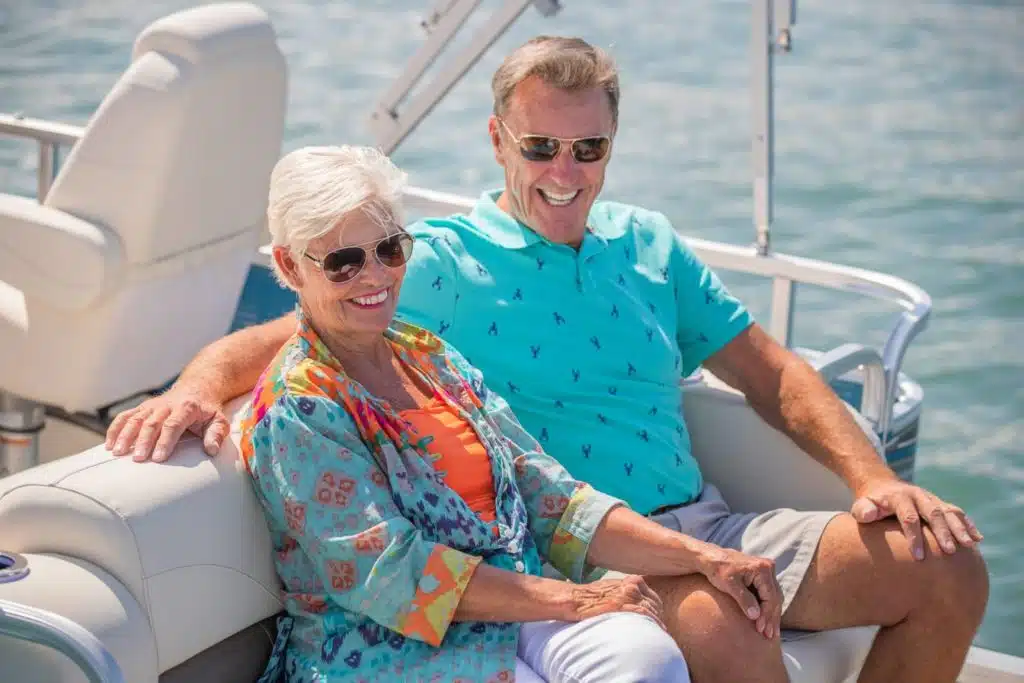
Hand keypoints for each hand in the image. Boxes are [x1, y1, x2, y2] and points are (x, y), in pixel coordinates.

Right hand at [105, 388, 229, 462]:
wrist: (196, 388)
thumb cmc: (207, 410)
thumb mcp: (219, 420)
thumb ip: (216, 434)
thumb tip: (212, 450)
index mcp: (186, 408)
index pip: (173, 424)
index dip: (165, 441)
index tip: (159, 458)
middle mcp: (166, 405)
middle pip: (151, 423)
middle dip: (143, 441)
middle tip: (138, 459)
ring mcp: (151, 405)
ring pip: (135, 419)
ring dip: (125, 435)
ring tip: (118, 453)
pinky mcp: (142, 408)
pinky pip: (125, 417)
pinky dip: (115, 429)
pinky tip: (109, 445)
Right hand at [568, 575, 665, 629]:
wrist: (576, 598)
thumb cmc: (592, 596)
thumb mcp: (614, 588)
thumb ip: (628, 592)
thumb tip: (639, 603)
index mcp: (632, 580)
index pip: (653, 596)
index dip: (656, 609)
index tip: (657, 619)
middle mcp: (632, 586)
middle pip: (654, 604)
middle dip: (657, 616)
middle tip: (658, 629)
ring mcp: (628, 595)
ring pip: (651, 609)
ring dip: (656, 622)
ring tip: (658, 633)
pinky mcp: (622, 605)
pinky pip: (644, 614)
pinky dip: (652, 623)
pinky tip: (654, 631)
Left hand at [698, 546, 781, 639]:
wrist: (711, 558)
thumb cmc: (718, 570)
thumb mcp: (729, 585)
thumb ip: (744, 599)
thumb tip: (756, 616)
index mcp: (762, 569)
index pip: (770, 597)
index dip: (766, 615)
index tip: (760, 629)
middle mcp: (768, 568)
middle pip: (775, 598)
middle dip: (772, 618)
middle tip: (769, 636)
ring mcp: (767, 571)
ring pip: (774, 598)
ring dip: (772, 615)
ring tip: (770, 633)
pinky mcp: (763, 576)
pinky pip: (769, 595)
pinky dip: (768, 608)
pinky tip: (767, 621)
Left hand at [851, 479, 982, 560]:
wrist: (882, 486)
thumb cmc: (871, 504)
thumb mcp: (862, 505)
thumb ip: (863, 510)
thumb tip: (868, 515)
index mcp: (899, 498)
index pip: (909, 517)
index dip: (913, 536)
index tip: (918, 557)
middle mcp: (918, 496)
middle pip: (933, 513)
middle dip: (942, 532)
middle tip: (949, 552)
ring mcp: (931, 499)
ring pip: (948, 511)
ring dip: (959, 528)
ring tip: (968, 546)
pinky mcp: (939, 503)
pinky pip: (956, 512)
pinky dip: (968, 524)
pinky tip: (977, 539)